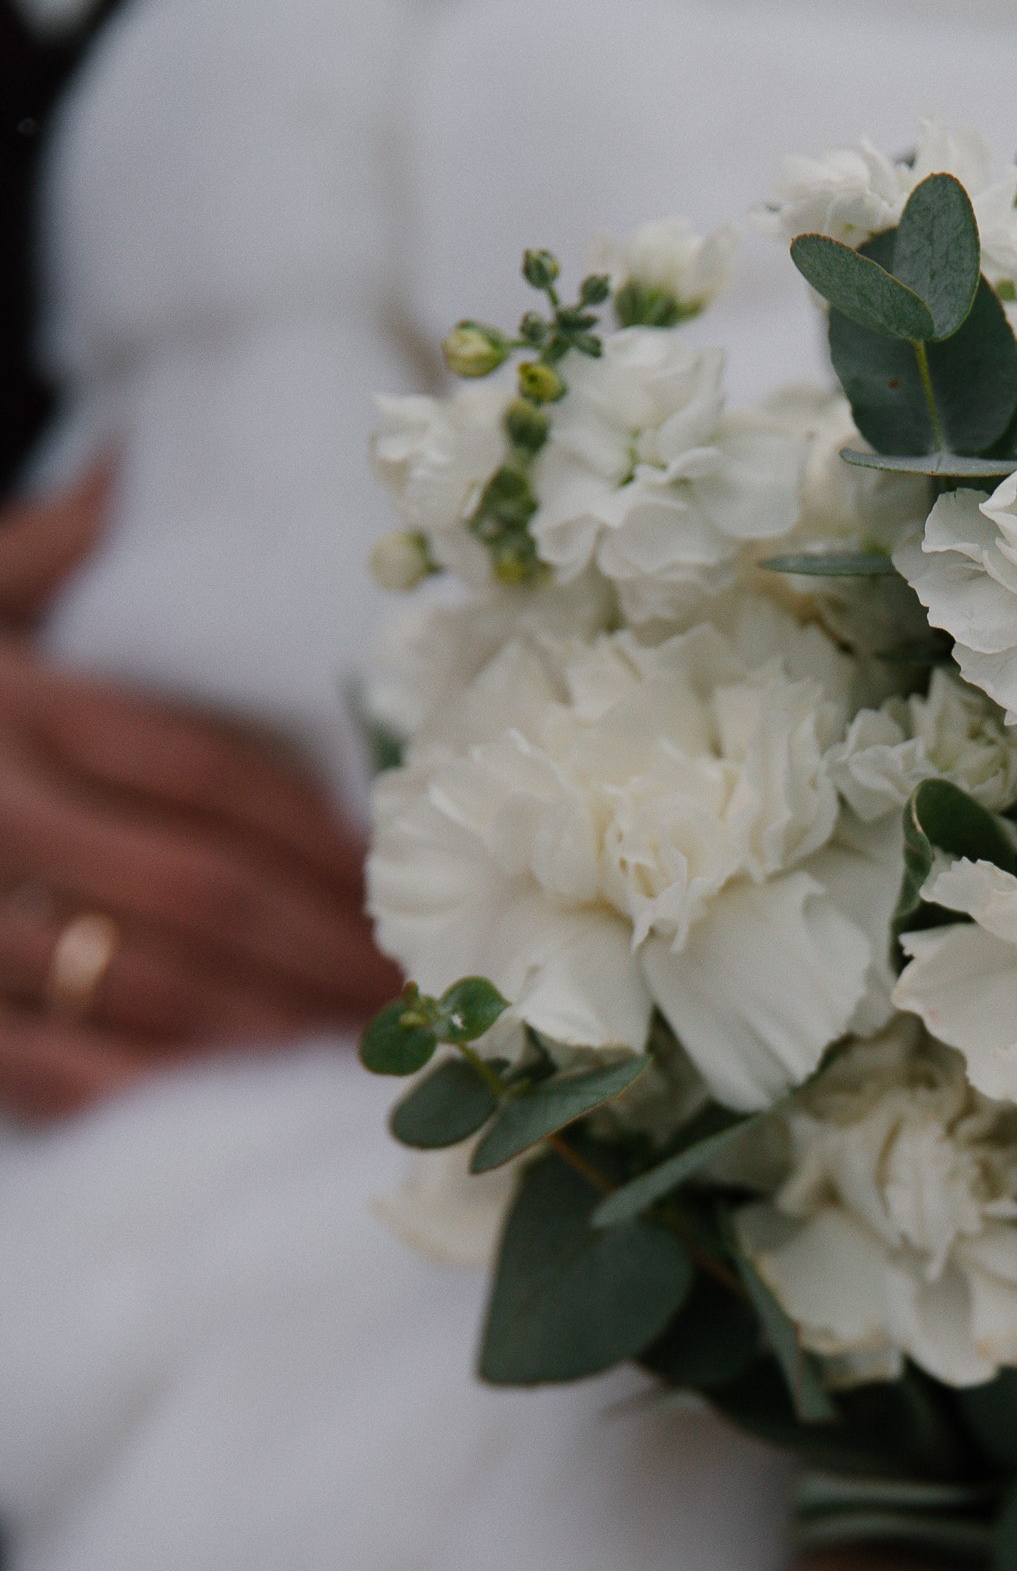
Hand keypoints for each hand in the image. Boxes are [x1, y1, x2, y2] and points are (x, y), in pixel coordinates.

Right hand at [0, 477, 396, 1117]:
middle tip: (422, 992)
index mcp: (17, 699)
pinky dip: (152, 1091)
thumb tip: (134, 467)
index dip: (316, 837)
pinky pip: (49, 1068)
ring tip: (364, 1052)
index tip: (407, 884)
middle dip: (323, 947)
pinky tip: (239, 1103)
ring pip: (141, 983)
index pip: (204, 773)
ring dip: (269, 1026)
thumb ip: (49, 544)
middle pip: (196, 887)